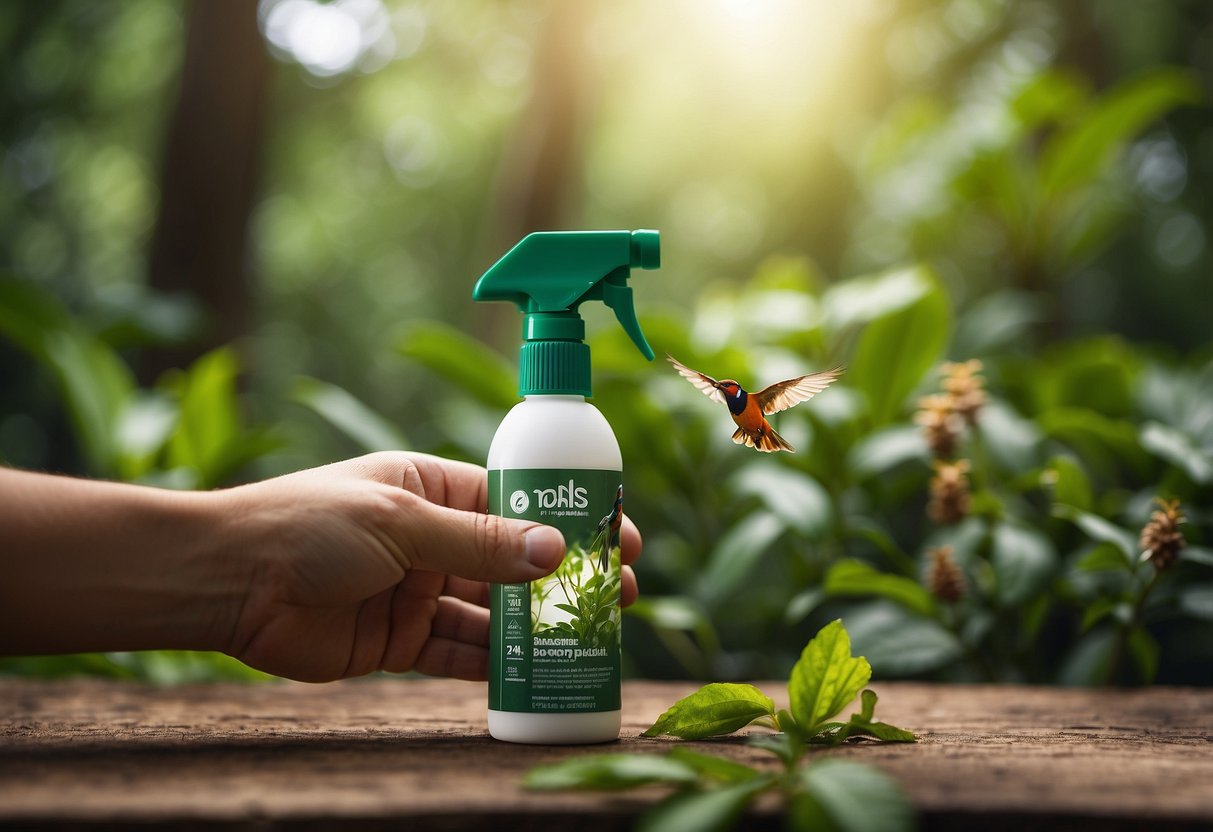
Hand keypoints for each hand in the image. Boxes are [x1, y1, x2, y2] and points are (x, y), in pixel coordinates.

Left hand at [218, 452, 641, 681]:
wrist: (227, 583)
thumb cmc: (306, 525)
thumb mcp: (401, 523)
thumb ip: (477, 543)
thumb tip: (556, 550)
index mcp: (432, 489)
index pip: (516, 501)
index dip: (568, 518)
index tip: (617, 534)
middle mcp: (431, 539)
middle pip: (513, 560)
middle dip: (565, 578)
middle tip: (621, 594)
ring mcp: (417, 591)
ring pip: (494, 611)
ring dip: (538, 624)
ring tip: (591, 636)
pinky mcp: (400, 639)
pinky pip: (460, 652)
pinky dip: (496, 664)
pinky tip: (536, 671)